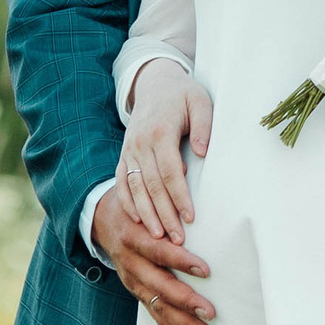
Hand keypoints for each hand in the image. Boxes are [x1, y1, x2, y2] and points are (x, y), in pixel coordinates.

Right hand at [93, 183, 215, 324]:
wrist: (101, 218)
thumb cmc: (137, 203)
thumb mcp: (146, 196)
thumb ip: (170, 198)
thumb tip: (203, 183)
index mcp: (134, 235)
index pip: (159, 250)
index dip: (180, 260)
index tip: (206, 268)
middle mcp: (131, 261)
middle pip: (158, 285)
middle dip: (186, 301)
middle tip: (211, 311)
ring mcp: (131, 280)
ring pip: (156, 307)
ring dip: (183, 324)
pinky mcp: (135, 291)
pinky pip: (154, 315)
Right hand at [118, 58, 212, 244]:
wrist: (154, 83)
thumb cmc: (183, 95)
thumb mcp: (200, 101)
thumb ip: (204, 124)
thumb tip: (203, 153)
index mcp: (160, 132)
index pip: (170, 171)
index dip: (180, 196)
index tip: (191, 218)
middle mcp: (140, 144)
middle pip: (152, 186)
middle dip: (164, 215)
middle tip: (178, 241)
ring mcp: (129, 151)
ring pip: (134, 188)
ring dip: (146, 215)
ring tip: (159, 238)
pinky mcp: (124, 156)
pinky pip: (121, 183)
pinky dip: (128, 204)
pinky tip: (138, 221)